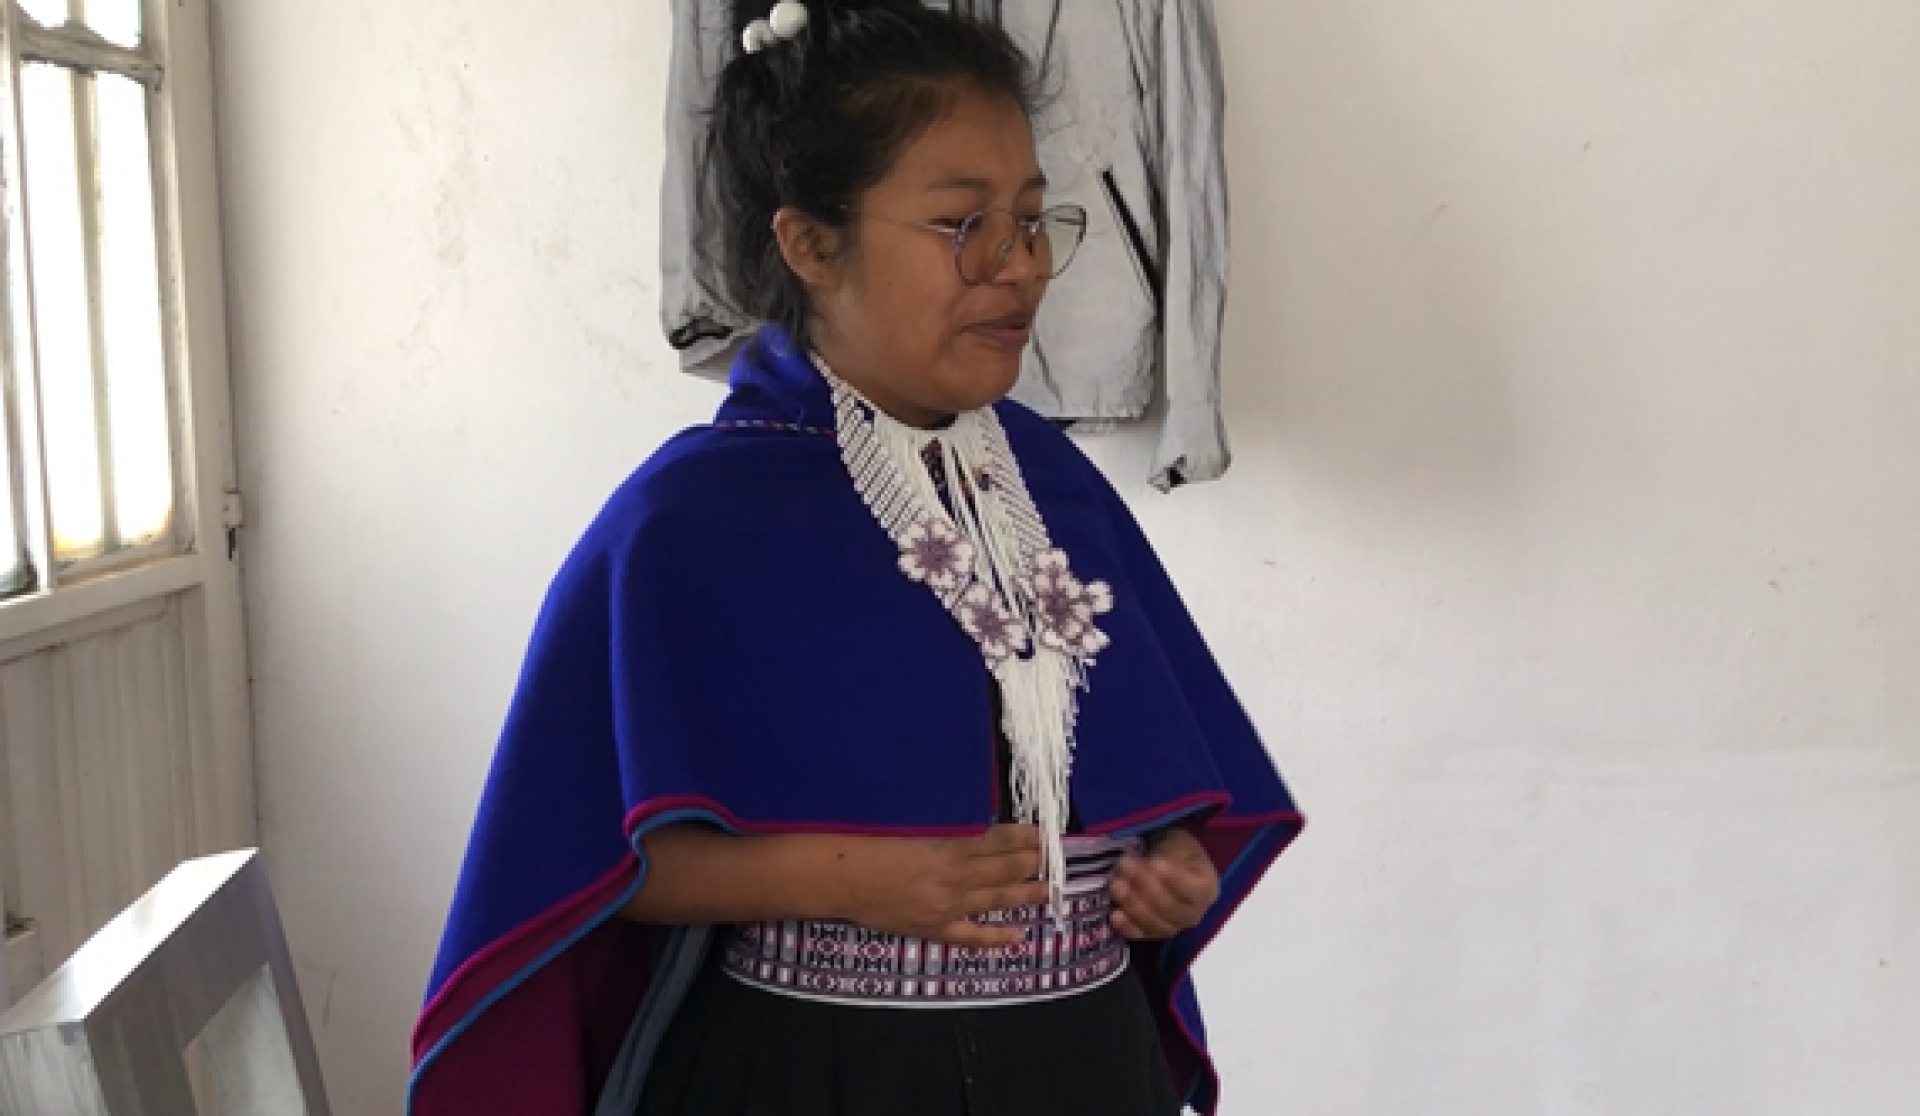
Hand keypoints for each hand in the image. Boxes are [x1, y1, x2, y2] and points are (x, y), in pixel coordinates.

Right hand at [830, 824, 1049, 949]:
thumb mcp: (911, 825)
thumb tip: (975, 823)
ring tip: (1051, 889)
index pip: (997, 839)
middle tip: (1058, 857)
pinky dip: (996, 937)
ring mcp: (948, 905)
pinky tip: (1018, 936)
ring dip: (1026, 894)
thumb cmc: (870, 842)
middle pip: (1005, 868)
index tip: (1045, 832)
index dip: (1023, 836)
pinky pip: (972, 937)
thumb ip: (945, 827)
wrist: (842, 877)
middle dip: (1033, 862)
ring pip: (996, 899)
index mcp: (948, 845)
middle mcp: (955, 876)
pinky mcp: (935, 929)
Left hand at [1109, 826, 1218, 940]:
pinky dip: (1127, 927)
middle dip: (1145, 887)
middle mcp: (1193, 914)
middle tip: (1125, 866)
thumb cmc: (1176, 850)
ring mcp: (1173, 926)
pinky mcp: (1152, 933)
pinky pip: (1141, 936)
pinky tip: (1114, 915)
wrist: (1168, 863)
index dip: (1173, 879)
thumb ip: (1169, 854)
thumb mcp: (1179, 843)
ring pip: (1155, 924)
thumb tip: (1149, 864)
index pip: (1192, 890)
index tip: (1154, 862)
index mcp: (1206, 889)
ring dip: (1132, 905)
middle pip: (1170, 908)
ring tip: (1115, 885)